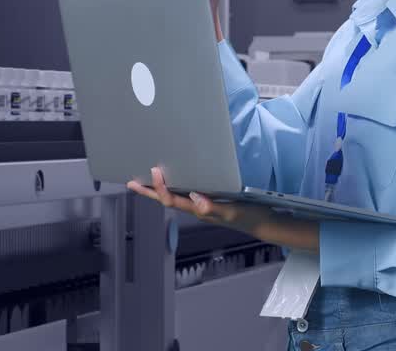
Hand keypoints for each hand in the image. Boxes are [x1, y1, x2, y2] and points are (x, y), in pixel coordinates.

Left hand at [127, 167, 274, 233]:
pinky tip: (177, 179)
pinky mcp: (210, 201)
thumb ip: (213, 207)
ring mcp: (202, 205)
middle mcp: (196, 208)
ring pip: (175, 197)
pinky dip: (176, 186)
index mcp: (198, 210)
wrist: (264, 223)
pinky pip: (187, 193)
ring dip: (159, 189)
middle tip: (131, 182)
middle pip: (166, 200)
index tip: (155, 170)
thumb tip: (194, 198)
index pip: (172, 200)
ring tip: (146, 180)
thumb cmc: (250, 217)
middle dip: (148, 192)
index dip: (160, 187)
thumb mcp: (233, 211)